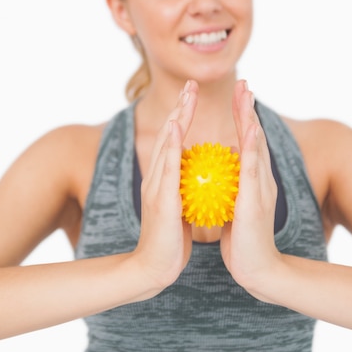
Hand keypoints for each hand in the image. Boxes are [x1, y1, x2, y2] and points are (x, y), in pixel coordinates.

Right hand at [134, 80, 197, 290]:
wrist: (154, 267)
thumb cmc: (170, 239)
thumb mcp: (179, 208)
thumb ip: (184, 190)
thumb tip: (198, 179)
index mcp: (164, 178)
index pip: (175, 140)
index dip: (183, 116)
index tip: (193, 96)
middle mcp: (157, 176)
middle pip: (169, 134)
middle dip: (180, 107)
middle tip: (191, 84)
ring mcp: (156, 186)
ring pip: (167, 145)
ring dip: (177, 118)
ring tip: (186, 96)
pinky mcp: (160, 199)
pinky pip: (167, 167)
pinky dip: (172, 145)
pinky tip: (178, 128)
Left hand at [221, 80, 280, 294]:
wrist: (255, 267)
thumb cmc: (242, 238)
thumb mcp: (235, 205)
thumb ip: (233, 185)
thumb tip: (226, 168)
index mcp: (251, 178)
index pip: (245, 140)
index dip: (242, 116)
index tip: (238, 94)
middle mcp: (259, 177)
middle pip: (254, 135)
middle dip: (248, 108)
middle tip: (245, 83)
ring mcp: (261, 186)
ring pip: (256, 145)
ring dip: (251, 118)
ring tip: (248, 94)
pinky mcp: (257, 198)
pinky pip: (252, 167)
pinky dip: (251, 146)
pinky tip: (248, 129)